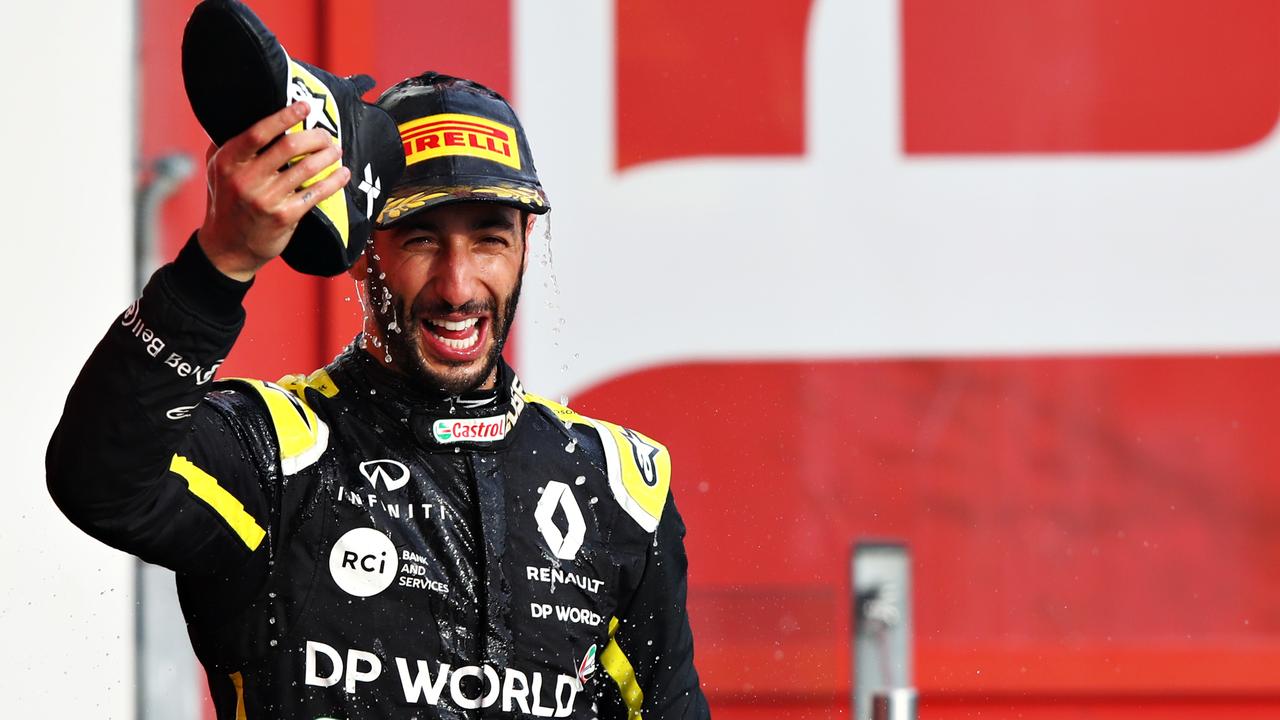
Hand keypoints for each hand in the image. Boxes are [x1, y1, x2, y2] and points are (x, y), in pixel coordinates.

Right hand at [197, 102, 350, 280]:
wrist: (227, 247)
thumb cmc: (226, 202)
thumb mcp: (215, 170)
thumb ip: (229, 144)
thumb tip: (247, 112)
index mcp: (228, 162)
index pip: (258, 133)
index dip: (284, 117)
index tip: (305, 106)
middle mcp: (246, 179)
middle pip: (289, 146)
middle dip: (315, 136)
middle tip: (327, 135)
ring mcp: (266, 199)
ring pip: (307, 168)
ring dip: (328, 156)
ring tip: (336, 151)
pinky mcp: (283, 216)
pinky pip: (315, 193)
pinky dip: (333, 181)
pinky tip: (342, 174)